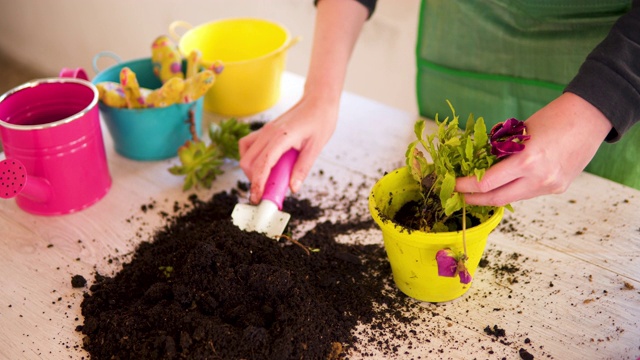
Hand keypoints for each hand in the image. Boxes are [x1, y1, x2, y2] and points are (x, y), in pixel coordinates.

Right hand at [238, 0, 368, 203]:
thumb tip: (292, 188)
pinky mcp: (265, 130)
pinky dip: (251, 157)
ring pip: (245, 153)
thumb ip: (302, 168)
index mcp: (281, 137)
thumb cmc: (320, 120)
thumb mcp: (316, 147)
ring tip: (266, 178)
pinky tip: (264, 164)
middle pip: (248, 161)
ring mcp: (265, 130)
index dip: (258, 183)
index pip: (262, 164)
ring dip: (251, 169)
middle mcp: (268, 132)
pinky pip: (248, 144)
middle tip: (267, 191)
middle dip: (253, 179)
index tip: (258, 197)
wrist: (319, 100)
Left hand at [455, 92, 612, 205]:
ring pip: (513, 198)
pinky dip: (514, 189)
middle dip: (475, 199)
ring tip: (479, 191)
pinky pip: (529, 193)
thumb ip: (500, 150)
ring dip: (495, 195)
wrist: (590, 118)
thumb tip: (476, 162)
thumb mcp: (519, 131)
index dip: (465, 186)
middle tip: (460, 197)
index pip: (486, 183)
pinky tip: (507, 182)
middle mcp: (538, 178)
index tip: (452, 184)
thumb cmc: (553, 117)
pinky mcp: (558, 188)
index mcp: (526, 160)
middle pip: (497, 199)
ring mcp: (549, 186)